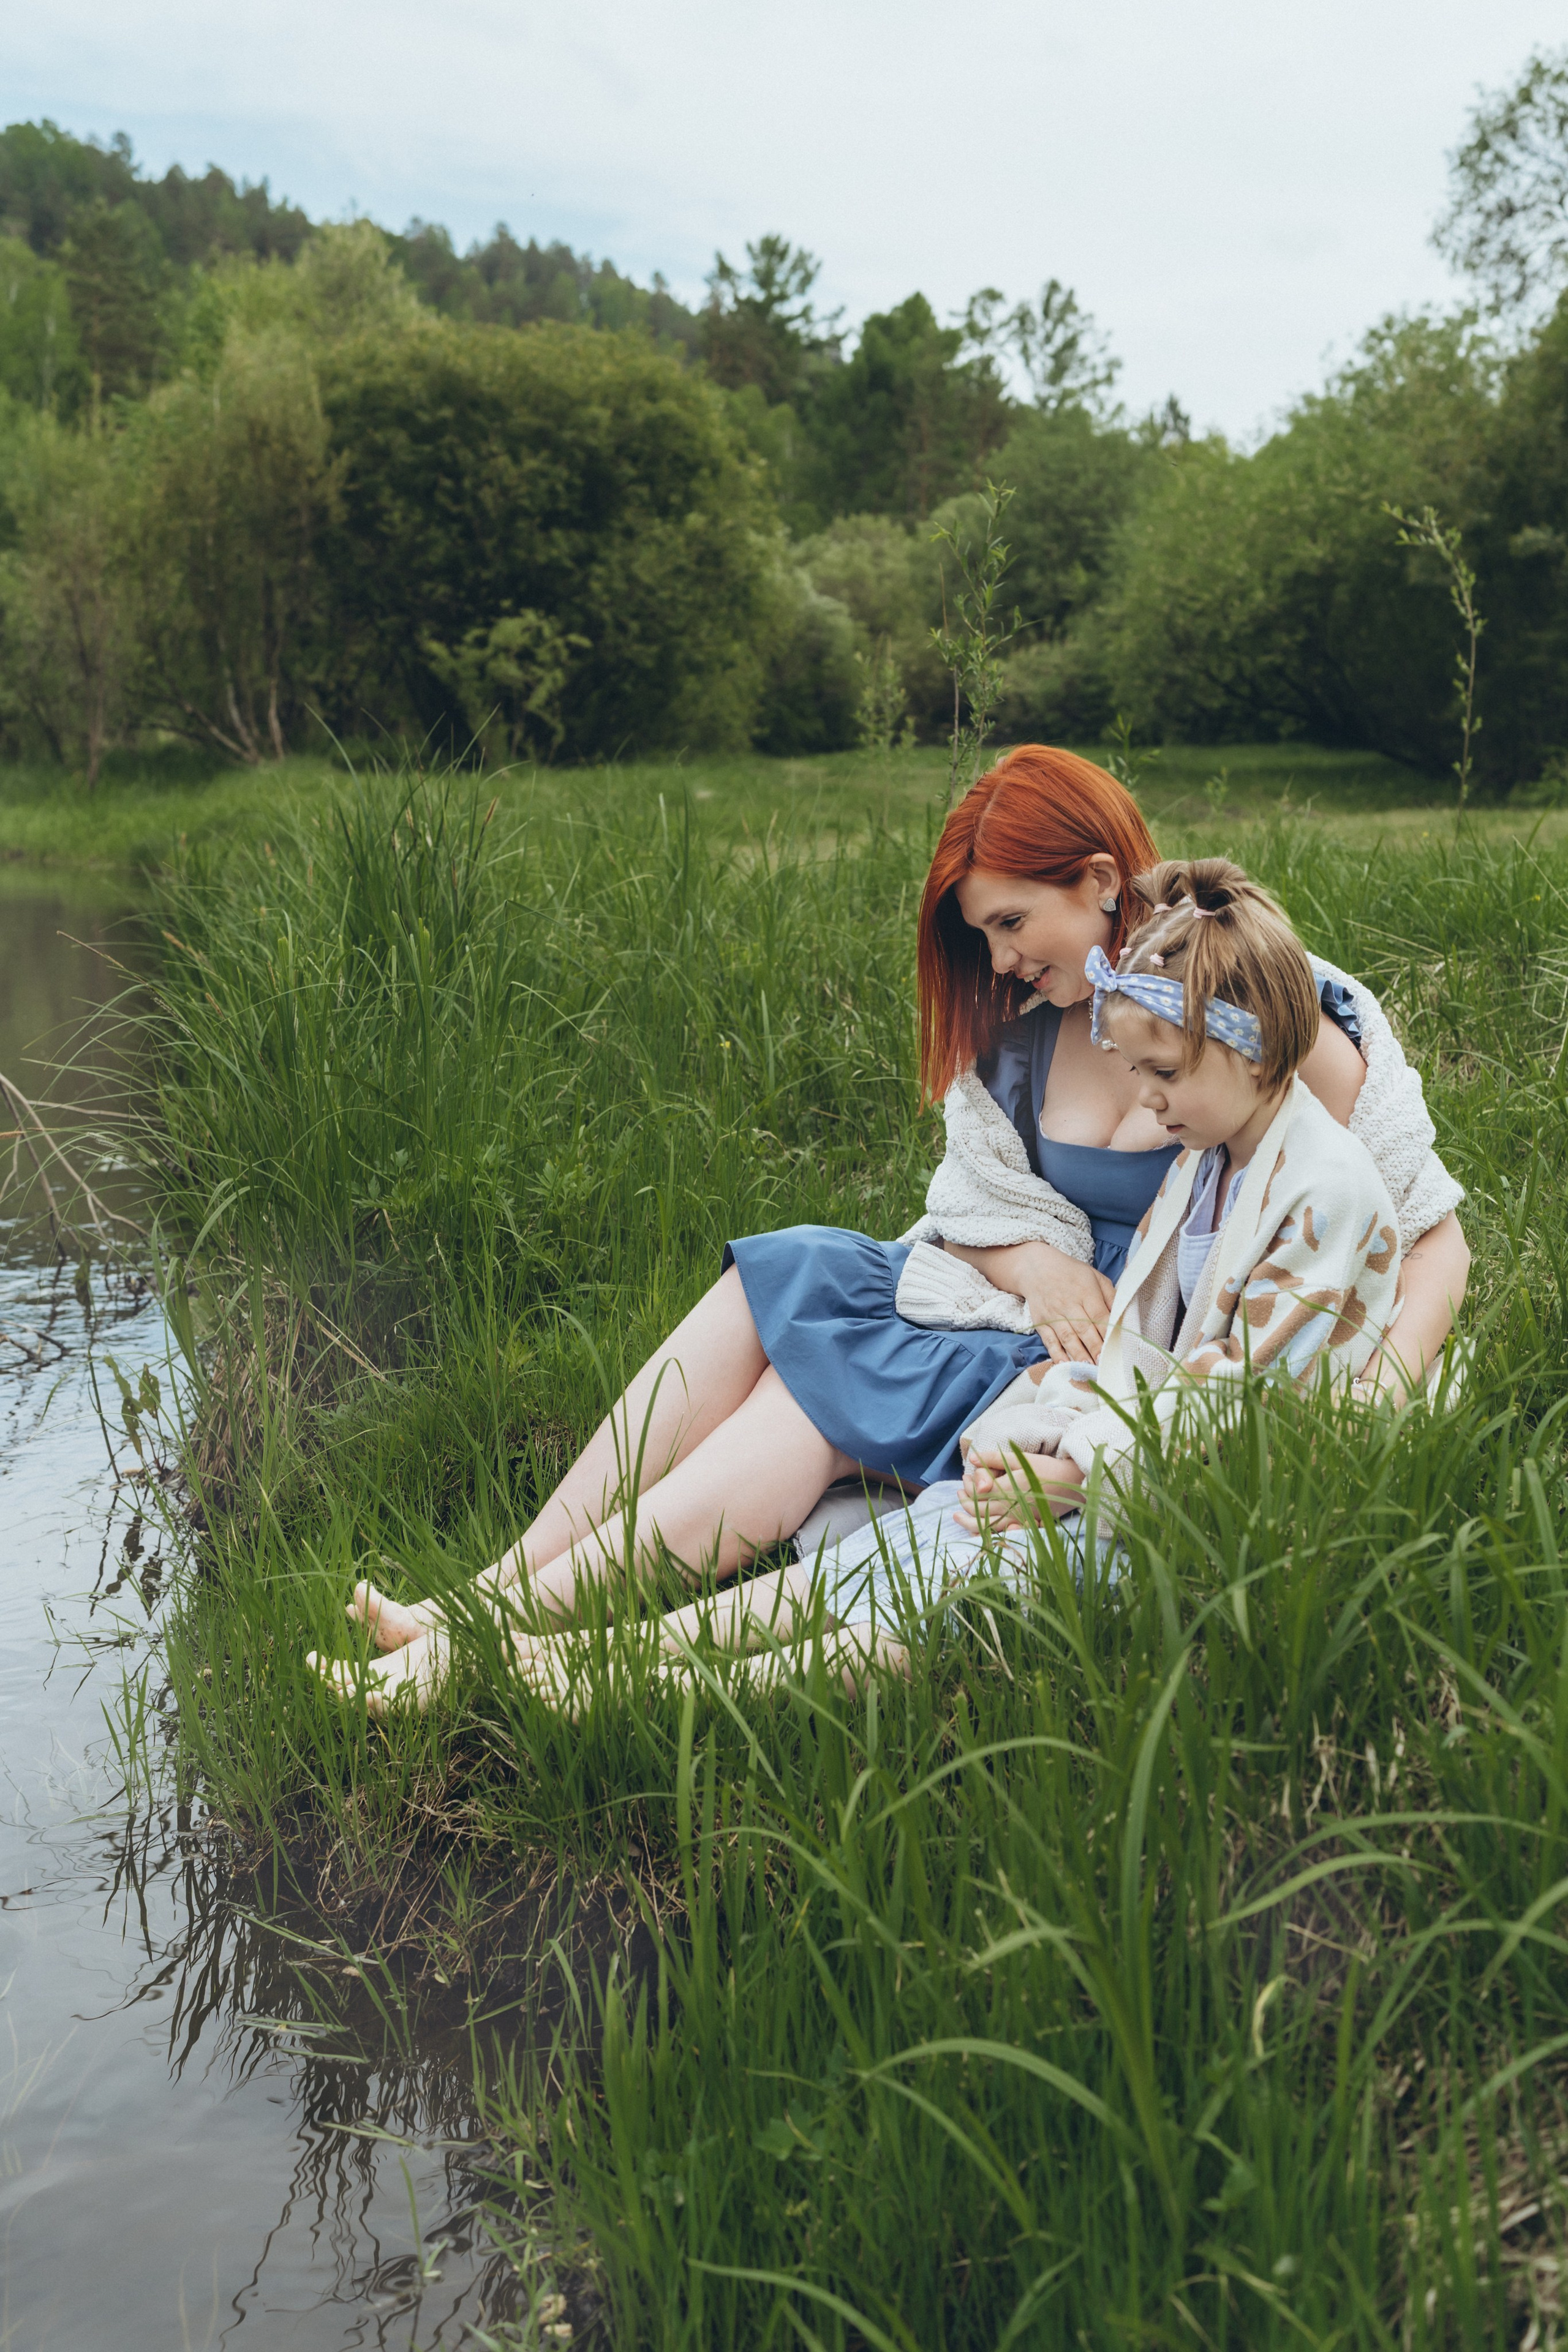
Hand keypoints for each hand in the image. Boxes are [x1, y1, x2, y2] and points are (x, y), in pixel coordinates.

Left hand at [957, 1444, 1084, 1532]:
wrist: (1073, 1483)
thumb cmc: (1046, 1468)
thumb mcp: (1021, 1458)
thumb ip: (994, 1458)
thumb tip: (971, 1458)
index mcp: (1007, 1489)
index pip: (978, 1494)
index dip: (966, 1490)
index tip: (962, 1483)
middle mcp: (1011, 1506)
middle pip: (980, 1511)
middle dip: (965, 1506)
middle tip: (957, 1499)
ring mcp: (1019, 1518)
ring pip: (988, 1526)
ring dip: (971, 1523)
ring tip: (960, 1519)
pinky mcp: (1027, 1524)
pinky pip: (1002, 1533)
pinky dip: (988, 1534)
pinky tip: (981, 1531)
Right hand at [1014, 1245, 1115, 1365]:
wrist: (1036, 1268)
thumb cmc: (1071, 1273)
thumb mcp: (1095, 1277)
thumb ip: (1110, 1296)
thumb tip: (1122, 1316)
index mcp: (1085, 1292)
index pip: (1099, 1316)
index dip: (1107, 1333)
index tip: (1116, 1348)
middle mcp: (1068, 1304)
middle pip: (1084, 1329)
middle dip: (1095, 1348)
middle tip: (1105, 1364)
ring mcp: (1053, 1314)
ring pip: (1067, 1338)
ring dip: (1078, 1355)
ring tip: (1089, 1369)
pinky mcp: (1041, 1322)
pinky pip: (1049, 1341)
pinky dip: (1057, 1355)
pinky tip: (1065, 1366)